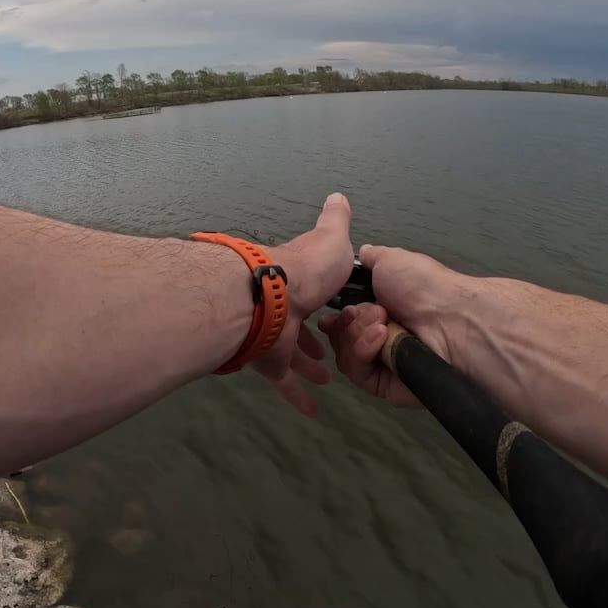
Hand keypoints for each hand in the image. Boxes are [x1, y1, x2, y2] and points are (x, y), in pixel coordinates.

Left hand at [251, 193, 354, 416]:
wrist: (270, 298)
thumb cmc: (305, 268)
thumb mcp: (330, 237)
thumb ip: (336, 220)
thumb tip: (338, 197)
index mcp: (298, 279)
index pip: (311, 290)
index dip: (324, 300)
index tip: (336, 311)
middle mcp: (284, 308)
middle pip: (299, 325)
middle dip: (314, 338)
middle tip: (329, 351)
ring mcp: (274, 336)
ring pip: (291, 355)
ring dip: (307, 367)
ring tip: (326, 376)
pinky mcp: (269, 361)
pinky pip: (283, 382)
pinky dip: (296, 396)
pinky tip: (311, 410)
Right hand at [317, 244, 468, 406]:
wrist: (449, 318)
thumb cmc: (421, 287)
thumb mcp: (391, 260)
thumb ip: (371, 258)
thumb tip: (363, 253)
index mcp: (381, 312)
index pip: (345, 322)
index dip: (336, 318)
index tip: (333, 312)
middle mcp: (381, 339)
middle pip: (341, 339)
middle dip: (348, 323)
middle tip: (368, 311)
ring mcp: (383, 362)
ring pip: (346, 356)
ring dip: (356, 335)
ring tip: (382, 323)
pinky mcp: (385, 386)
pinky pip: (359, 373)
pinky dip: (363, 351)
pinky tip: (381, 336)